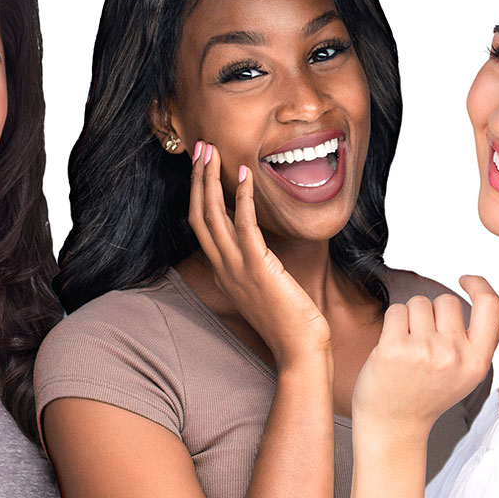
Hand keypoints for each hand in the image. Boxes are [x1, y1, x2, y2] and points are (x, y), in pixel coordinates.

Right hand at [187, 141, 331, 366]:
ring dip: (211, 180)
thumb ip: (254, 266)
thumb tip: (257, 245)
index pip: (200, 226)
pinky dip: (241, 198)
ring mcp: (237, 268)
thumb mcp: (263, 288)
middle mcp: (223, 268)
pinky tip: (244, 176)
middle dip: (198, 179)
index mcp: (223, 271)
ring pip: (212, 216)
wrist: (300, 349)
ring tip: (213, 152)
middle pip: (198, 215)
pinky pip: (244, 226)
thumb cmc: (289, 320)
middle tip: (200, 148)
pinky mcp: (258, 267)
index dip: (198, 193)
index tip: (202, 167)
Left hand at [352, 276, 498, 437]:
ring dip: (410, 317)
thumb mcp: (466, 377)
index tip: (464, 279)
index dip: (480, 284)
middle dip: (433, 312)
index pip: (491, 306)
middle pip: (446, 300)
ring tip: (408, 348)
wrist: (394, 425)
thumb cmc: (427, 395)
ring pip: (419, 303)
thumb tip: (495, 316)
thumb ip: (482, 346)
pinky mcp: (394, 348)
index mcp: (477, 362)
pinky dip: (392, 323)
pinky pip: (396, 311)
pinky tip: (392, 347)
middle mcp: (454, 356)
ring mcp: (424, 351)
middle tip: (424, 342)